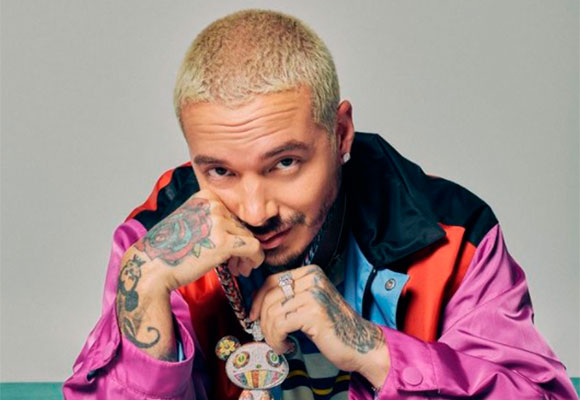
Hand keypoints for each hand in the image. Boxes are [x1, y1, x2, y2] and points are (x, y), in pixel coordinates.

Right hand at [130, 189, 264, 290]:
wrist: (151, 266)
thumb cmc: (169, 250)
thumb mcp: (191, 223)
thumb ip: (213, 221)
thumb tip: (242, 231)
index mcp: (205, 196)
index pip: (233, 214)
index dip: (234, 233)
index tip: (229, 249)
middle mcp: (213, 205)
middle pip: (242, 226)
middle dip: (241, 246)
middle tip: (235, 264)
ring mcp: (218, 221)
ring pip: (249, 237)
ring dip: (246, 256)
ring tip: (236, 269)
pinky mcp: (224, 242)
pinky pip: (254, 248)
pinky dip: (255, 260)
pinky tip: (244, 269)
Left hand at [249, 265, 389, 384]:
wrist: (361, 344)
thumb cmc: (333, 327)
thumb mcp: (310, 304)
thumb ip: (290, 297)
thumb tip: (255, 303)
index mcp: (311, 272)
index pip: (271, 281)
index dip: (257, 300)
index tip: (253, 317)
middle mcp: (313, 279)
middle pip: (269, 297)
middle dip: (262, 320)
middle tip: (268, 337)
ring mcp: (314, 294)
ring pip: (272, 313)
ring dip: (270, 334)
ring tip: (280, 344)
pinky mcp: (313, 313)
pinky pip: (279, 326)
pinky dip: (277, 340)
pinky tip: (286, 347)